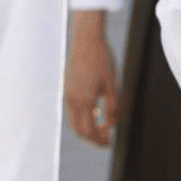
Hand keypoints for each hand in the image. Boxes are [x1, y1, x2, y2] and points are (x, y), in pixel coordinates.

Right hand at [65, 9, 119, 147]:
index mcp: (84, 101)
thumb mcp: (112, 84)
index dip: (100, 140)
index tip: (112, 139)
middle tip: (108, 139)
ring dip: (88, 128)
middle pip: (79, 130)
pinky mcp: (68, 89)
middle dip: (93, 138)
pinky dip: (83, 117)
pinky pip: (73, 110)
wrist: (86, 40)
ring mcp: (68, 94)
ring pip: (75, 122)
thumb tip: (112, 123)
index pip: (89, 132)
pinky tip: (96, 111)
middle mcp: (72, 100)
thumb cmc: (101, 59)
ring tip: (103, 127)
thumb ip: (113, 107)